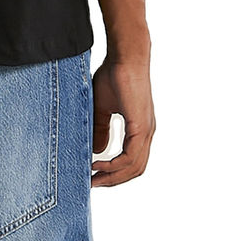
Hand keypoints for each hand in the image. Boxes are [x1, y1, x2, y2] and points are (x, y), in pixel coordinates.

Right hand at [90, 55, 154, 186]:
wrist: (124, 56)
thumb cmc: (114, 75)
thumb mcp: (102, 107)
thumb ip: (101, 128)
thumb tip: (98, 151)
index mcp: (140, 129)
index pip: (132, 161)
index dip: (115, 172)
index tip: (95, 175)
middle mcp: (147, 133)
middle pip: (135, 170)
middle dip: (113, 180)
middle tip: (93, 184)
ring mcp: (146, 131)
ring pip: (134, 167)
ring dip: (113, 176)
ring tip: (94, 178)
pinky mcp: (141, 127)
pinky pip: (131, 156)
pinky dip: (115, 165)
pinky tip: (98, 163)